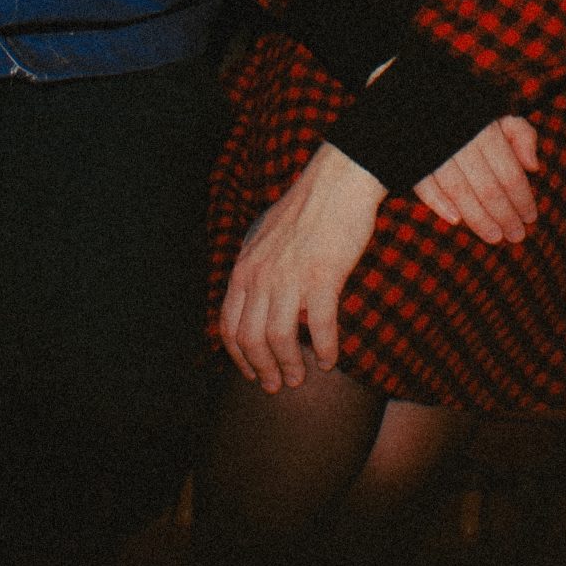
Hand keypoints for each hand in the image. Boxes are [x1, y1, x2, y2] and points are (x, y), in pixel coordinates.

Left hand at [220, 143, 384, 393]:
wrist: (337, 181)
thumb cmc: (305, 209)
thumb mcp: (264, 238)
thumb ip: (255, 269)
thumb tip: (252, 300)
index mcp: (245, 267)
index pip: (229, 326)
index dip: (238, 357)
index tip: (252, 372)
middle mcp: (261, 275)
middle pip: (251, 340)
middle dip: (263, 370)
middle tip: (278, 385)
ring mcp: (290, 277)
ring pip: (280, 339)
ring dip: (290, 366)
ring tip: (301, 377)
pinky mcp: (322, 276)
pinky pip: (319, 327)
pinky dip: (324, 349)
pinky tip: (331, 358)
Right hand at [413, 115, 539, 245]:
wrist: (419, 98)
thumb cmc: (469, 112)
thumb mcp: (498, 114)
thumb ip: (521, 134)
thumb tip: (533, 167)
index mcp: (485, 127)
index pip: (509, 173)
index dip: (522, 199)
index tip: (531, 218)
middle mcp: (460, 139)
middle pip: (487, 187)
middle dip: (504, 216)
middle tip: (516, 236)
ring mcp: (434, 149)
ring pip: (459, 192)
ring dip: (478, 219)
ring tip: (494, 237)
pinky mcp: (411, 157)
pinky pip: (424, 186)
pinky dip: (438, 204)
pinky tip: (456, 221)